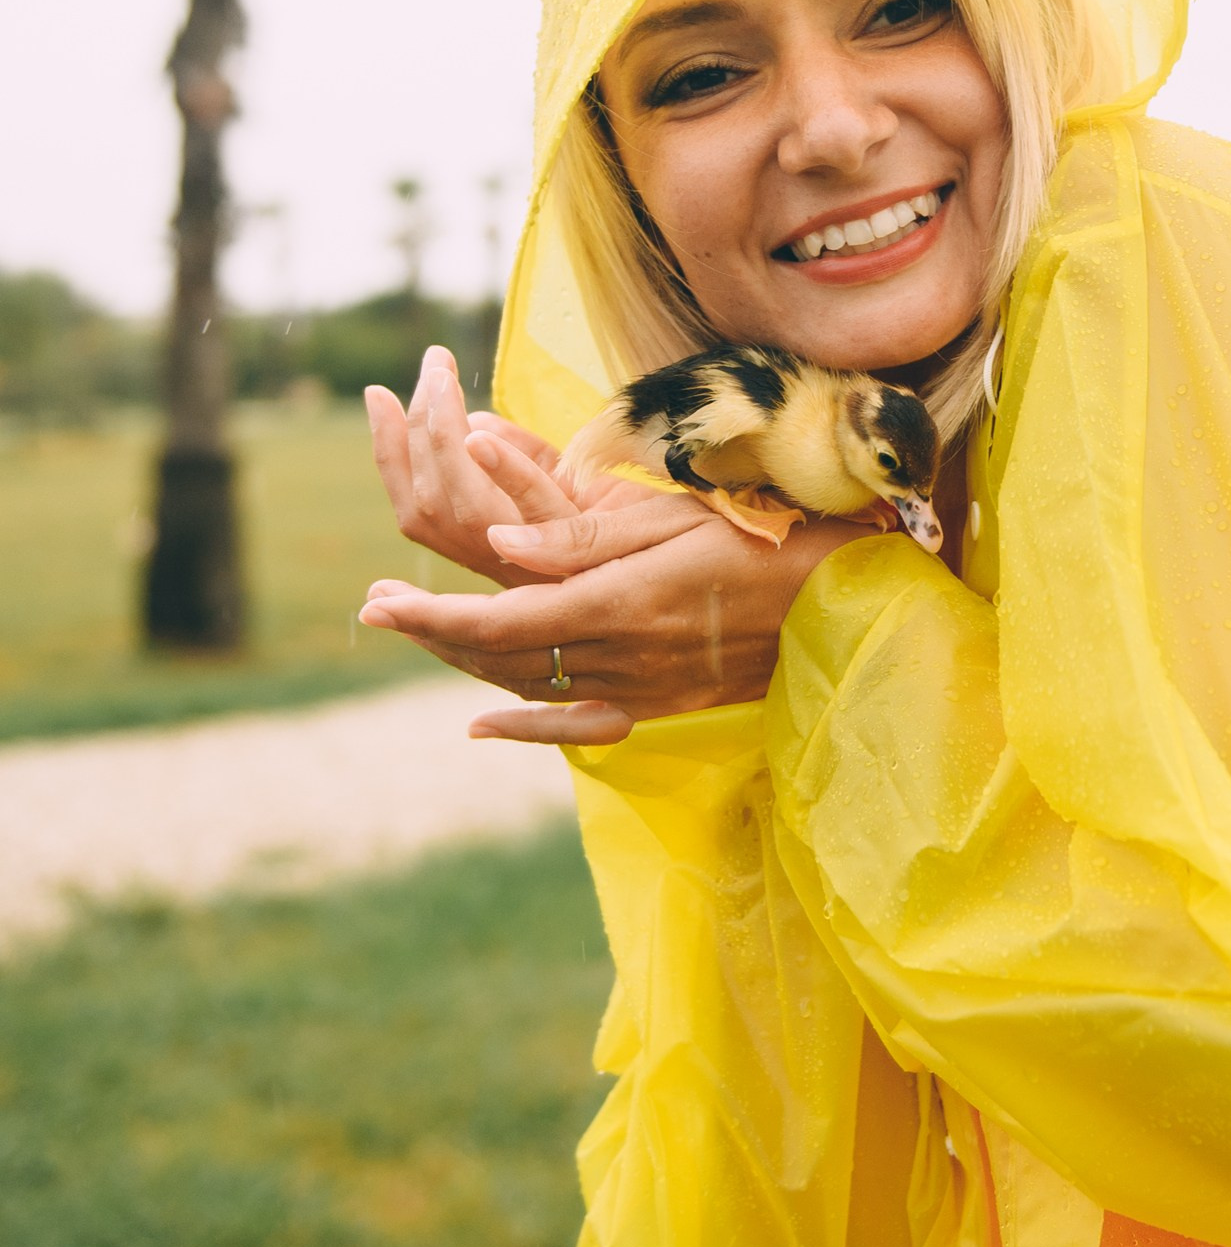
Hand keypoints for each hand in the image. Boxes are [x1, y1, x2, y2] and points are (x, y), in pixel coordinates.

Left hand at [358, 495, 871, 742]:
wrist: (840, 601)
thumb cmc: (765, 539)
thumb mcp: (674, 520)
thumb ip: (583, 535)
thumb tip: (499, 543)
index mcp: (617, 605)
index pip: (499, 619)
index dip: (431, 614)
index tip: (376, 601)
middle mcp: (619, 658)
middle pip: (500, 656)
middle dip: (431, 633)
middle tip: (375, 606)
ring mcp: (639, 688)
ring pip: (528, 685)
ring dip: (465, 663)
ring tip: (419, 633)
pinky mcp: (658, 702)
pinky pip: (575, 724)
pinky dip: (524, 726)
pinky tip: (484, 724)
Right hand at [365, 346, 638, 583]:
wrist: (739, 559)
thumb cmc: (665, 522)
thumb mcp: (583, 481)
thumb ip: (526, 458)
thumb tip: (474, 425)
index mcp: (508, 551)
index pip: (424, 511)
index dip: (392, 456)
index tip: (377, 394)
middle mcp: (517, 567)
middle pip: (429, 515)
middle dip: (407, 442)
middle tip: (423, 376)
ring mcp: (550, 565)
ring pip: (464, 516)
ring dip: (442, 443)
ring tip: (440, 383)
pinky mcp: (594, 552)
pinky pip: (534, 514)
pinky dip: (503, 469)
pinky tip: (479, 430)